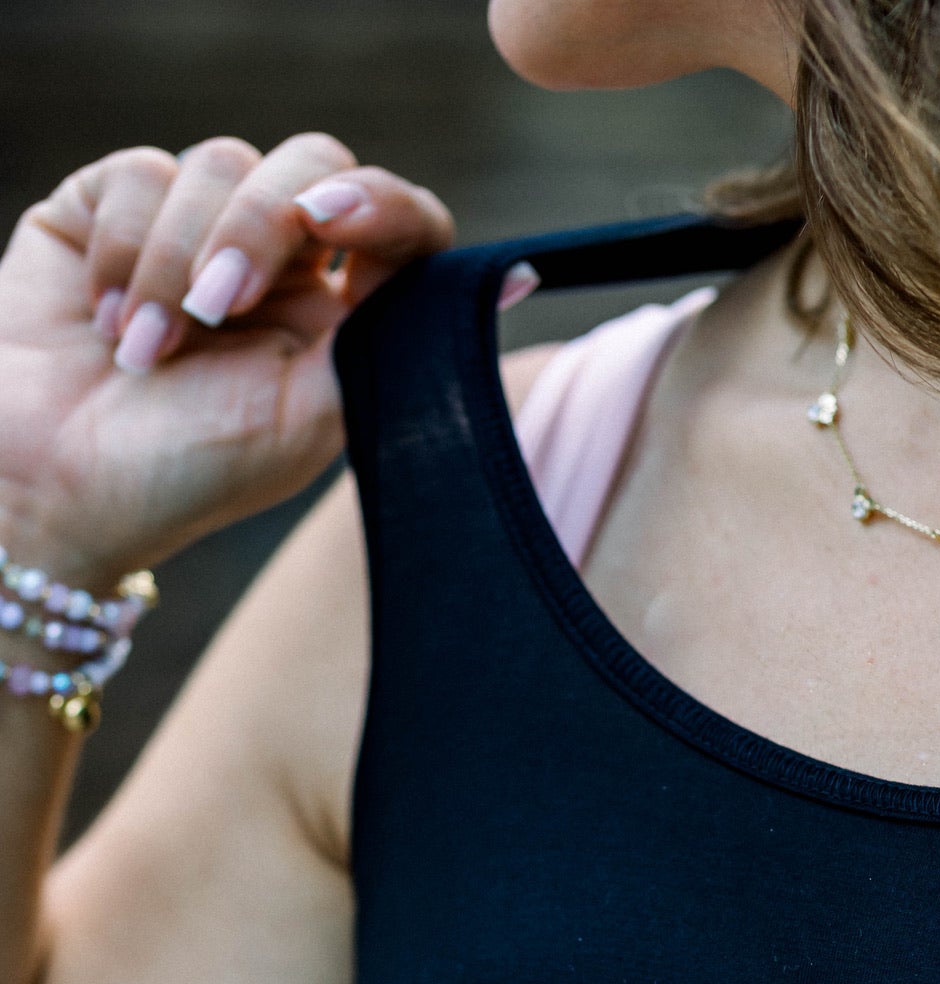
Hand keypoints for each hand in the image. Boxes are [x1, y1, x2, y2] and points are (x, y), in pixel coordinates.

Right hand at [0, 135, 452, 585]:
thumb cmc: (187, 475)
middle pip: (310, 166)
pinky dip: (123, 248)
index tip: (331, 223)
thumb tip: (516, 279)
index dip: (377, 202)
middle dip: (261, 229)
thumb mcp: (312, 418)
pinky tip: (107, 320)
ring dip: (177, 260)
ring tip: (145, 350)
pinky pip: (140, 173)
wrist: (52, 493)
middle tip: (218, 308)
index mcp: (337, 315)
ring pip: (218, 163)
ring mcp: (192, 230)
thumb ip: (399, 341)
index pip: (397, 222)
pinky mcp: (107, 210)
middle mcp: (275, 264)